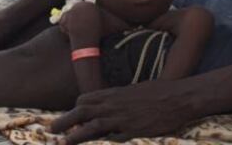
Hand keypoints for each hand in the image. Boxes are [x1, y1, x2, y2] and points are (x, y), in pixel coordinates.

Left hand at [51, 79, 200, 143]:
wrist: (179, 97)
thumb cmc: (160, 92)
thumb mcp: (136, 91)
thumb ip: (120, 99)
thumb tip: (110, 106)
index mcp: (114, 93)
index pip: (85, 99)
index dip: (75, 109)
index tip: (70, 117)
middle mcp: (114, 105)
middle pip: (82, 112)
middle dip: (64, 121)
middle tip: (51, 129)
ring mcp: (122, 119)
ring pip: (92, 127)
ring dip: (75, 135)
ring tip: (63, 142)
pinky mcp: (132, 131)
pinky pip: (113, 139)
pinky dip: (104, 142)